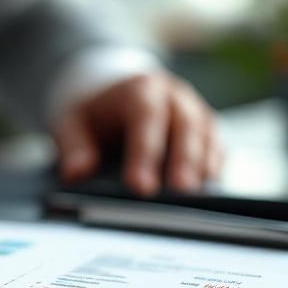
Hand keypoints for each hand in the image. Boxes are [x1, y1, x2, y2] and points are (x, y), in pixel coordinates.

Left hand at [53, 72, 221, 195]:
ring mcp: (194, 112)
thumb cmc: (94, 113)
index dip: (145, 151)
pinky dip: (214, 169)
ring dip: (204, 167)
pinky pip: (216, 148)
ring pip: (207, 136)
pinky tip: (209, 193)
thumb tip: (76, 173)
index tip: (139, 186)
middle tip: (181, 194)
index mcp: (140, 88)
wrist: (113, 94)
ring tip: (199, 199)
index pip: (146, 116)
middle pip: (186, 126)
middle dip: (184, 161)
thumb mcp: (71, 122)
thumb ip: (73, 146)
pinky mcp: (205, 130)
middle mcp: (174, 96)